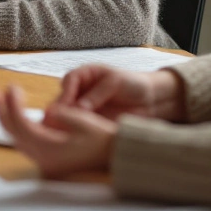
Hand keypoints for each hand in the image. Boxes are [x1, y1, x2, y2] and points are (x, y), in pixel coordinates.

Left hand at [0, 86, 115, 178]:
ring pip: (15, 138)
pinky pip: (23, 141)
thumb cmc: (103, 138)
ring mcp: (43, 161)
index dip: (13, 105)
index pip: (22, 125)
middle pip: (13, 133)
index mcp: (51, 150)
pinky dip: (15, 125)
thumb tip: (48, 111)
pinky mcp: (46, 159)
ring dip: (5, 117)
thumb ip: (65, 115)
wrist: (115, 155)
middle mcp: (43, 158)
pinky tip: (12, 112)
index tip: (12, 86)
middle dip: (1, 110)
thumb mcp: (86, 123)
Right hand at [56, 65, 186, 121]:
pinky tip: (76, 136)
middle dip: (61, 109)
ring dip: (66, 121)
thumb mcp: (115, 82)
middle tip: (61, 121)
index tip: (66, 106)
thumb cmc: (133, 84)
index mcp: (85, 74)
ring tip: (66, 130)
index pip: (69, 80)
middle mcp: (81, 89)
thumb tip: (79, 108)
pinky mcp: (90, 120)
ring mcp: (84, 106)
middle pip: (64, 98)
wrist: (150, 99)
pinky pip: (79, 124)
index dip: (66, 92)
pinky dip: (75, 129)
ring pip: (68, 113)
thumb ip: (97, 94)